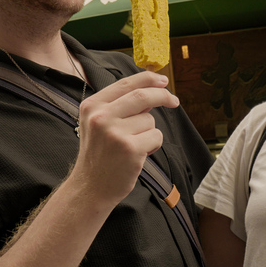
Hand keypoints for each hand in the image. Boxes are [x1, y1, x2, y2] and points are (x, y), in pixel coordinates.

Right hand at [69, 71, 178, 207]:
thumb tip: (154, 88)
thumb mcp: (98, 123)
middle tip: (174, 101)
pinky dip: (153, 145)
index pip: (125, 83)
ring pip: (150, 120)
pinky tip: (138, 155)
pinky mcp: (130, 149)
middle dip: (163, 96)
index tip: (163, 81)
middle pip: (142, 96)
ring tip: (133, 145)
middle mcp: (101, 117)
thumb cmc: (100, 153)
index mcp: (92, 106)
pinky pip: (156, 136)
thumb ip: (120, 105)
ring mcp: (115, 133)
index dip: (148, 79)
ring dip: (149, 131)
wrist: (91, 187)